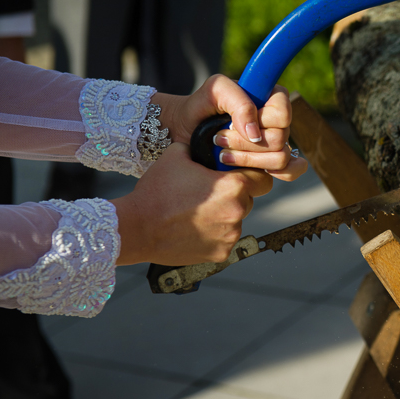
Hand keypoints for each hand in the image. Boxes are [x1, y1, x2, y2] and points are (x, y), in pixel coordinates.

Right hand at [113, 143, 273, 264]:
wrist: (136, 228)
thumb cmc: (156, 193)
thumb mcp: (177, 156)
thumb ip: (200, 149)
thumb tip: (207, 145)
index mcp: (233, 187)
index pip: (263, 179)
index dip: (253, 175)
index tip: (242, 176)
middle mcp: (237, 212)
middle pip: (249, 201)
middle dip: (235, 196)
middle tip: (209, 194)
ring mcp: (230, 235)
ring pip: (236, 221)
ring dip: (223, 216)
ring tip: (197, 212)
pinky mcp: (220, 253)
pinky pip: (224, 240)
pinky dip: (213, 234)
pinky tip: (193, 228)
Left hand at [158, 74, 307, 181]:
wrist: (186, 131)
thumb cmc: (201, 107)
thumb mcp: (215, 91)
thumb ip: (239, 101)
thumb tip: (255, 133)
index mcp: (271, 98)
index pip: (283, 112)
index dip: (262, 120)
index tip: (233, 122)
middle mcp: (277, 121)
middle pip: (280, 138)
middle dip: (244, 143)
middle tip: (220, 138)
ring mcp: (276, 143)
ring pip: (280, 158)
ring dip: (247, 158)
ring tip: (223, 154)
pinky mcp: (271, 163)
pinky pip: (292, 170)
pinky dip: (279, 173)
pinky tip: (253, 170)